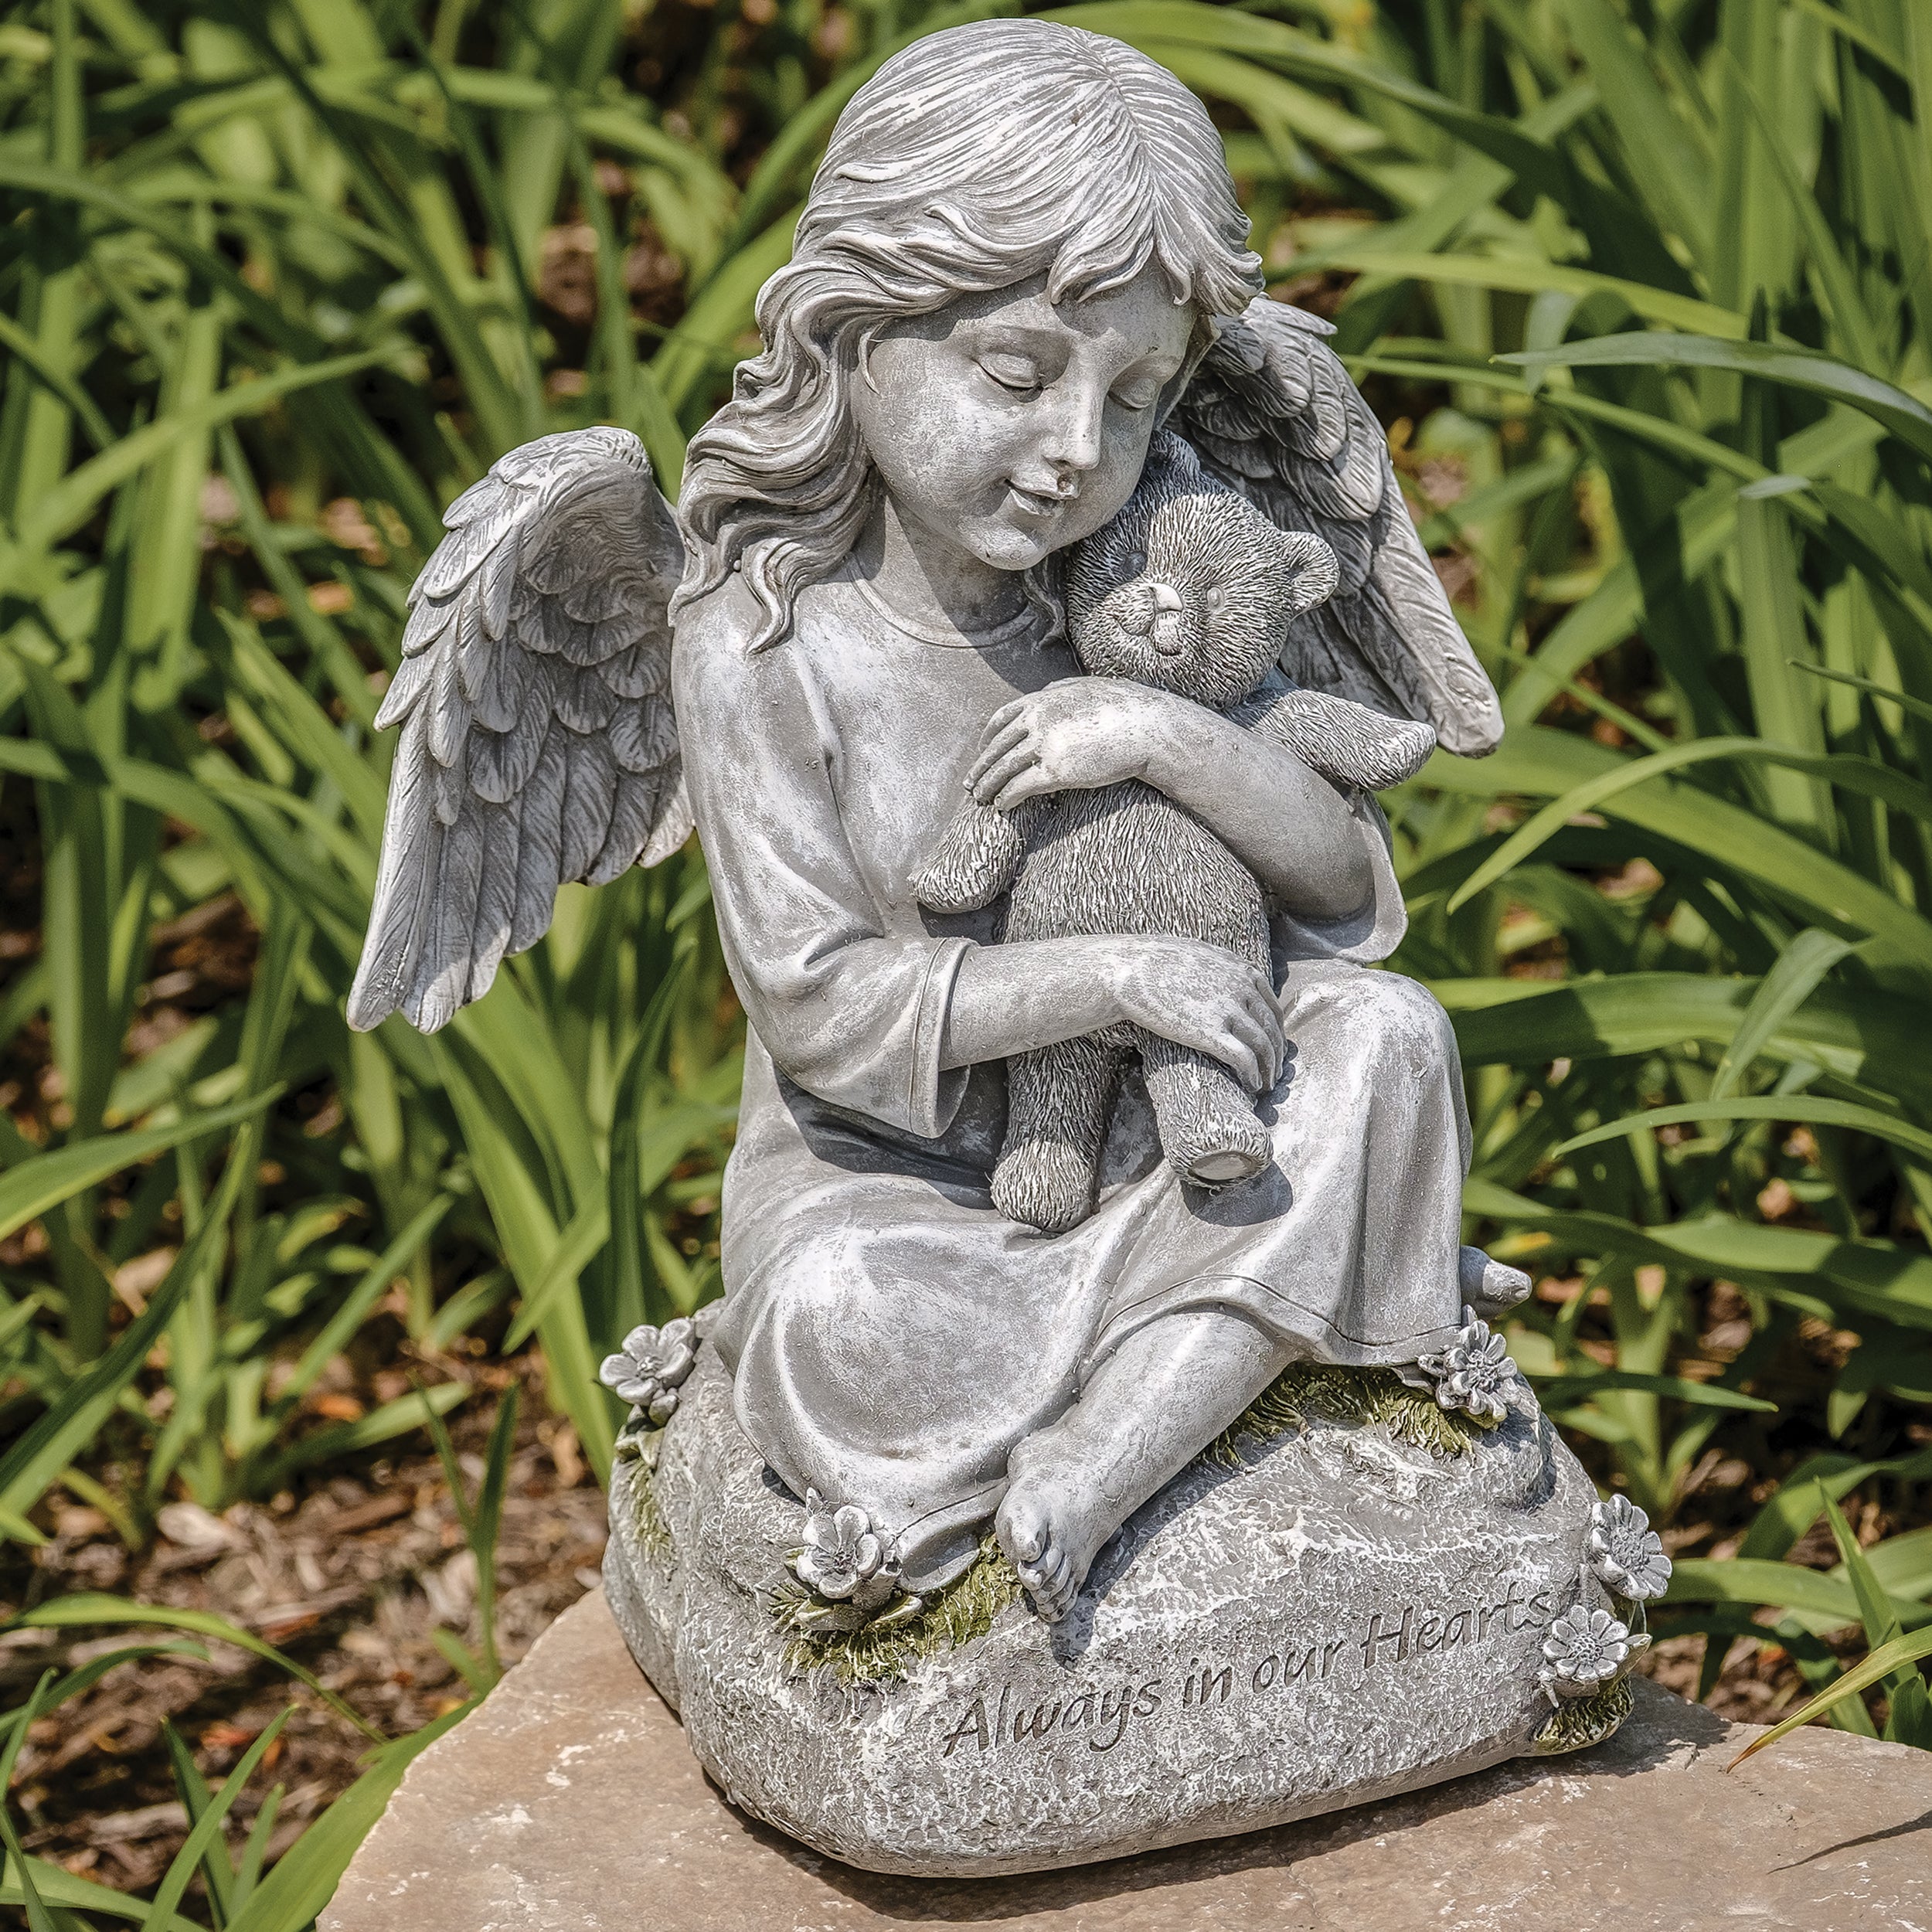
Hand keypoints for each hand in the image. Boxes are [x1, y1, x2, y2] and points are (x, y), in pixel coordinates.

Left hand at [968, 679, 1193, 810]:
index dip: (986, 740)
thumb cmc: (1123, 707)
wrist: (1146, 727)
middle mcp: (1037, 720)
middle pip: (997, 748)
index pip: (1000, 719)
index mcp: (1041, 700)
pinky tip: (1002, 806)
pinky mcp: (1056, 771)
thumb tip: (1044, 693)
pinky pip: (1020, 787)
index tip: (981, 753)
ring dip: (988, 786)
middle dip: (981, 767)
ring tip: (981, 799)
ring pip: (1004, 769)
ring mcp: (1045, 745)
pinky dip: (1006, 798)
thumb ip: (1059, 690)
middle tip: (970, 784)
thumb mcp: (1086, 687)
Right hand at [1108, 937, 1284, 1093]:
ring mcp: (1229, 1010)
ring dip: (1268, 1069)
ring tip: (1265, 1084)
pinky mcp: (1211, 1032)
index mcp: (1242, 970)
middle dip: (1277, 1054)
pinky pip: (1244, 1059)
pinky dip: (1253, 1075)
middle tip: (1274, 1072)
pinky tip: (1251, 1086)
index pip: (1272, 1007)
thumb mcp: (1200, 953)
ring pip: (1264, 1046)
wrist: (1131, 970)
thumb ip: (1221, 967)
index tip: (1273, 1047)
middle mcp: (1243, 989)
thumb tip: (1225, 977)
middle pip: (1272, 1029)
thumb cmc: (1156, 961)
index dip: (1276, 1031)